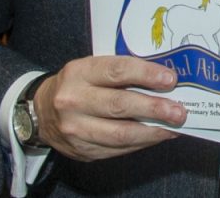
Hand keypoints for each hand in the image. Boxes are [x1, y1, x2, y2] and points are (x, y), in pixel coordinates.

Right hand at [32, 56, 184, 161]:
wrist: (41, 112)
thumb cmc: (78, 84)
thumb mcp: (92, 68)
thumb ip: (122, 72)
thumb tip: (165, 82)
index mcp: (79, 73)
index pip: (117, 71)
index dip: (146, 75)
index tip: (170, 80)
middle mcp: (73, 101)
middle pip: (120, 105)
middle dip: (154, 109)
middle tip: (179, 111)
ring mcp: (75, 129)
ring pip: (120, 133)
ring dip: (152, 132)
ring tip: (174, 127)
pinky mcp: (81, 150)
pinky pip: (117, 149)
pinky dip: (141, 143)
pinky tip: (157, 136)